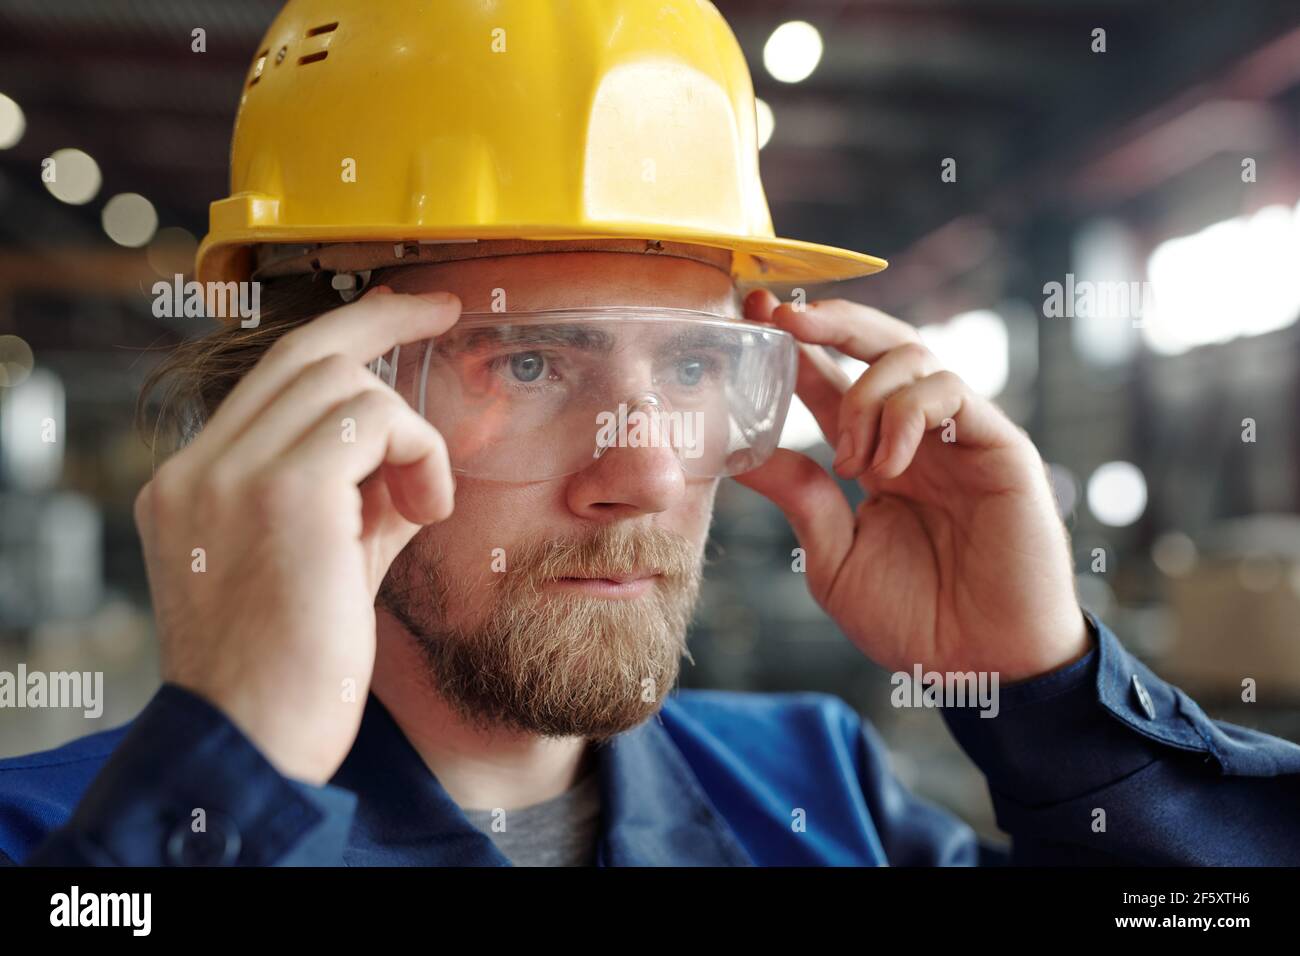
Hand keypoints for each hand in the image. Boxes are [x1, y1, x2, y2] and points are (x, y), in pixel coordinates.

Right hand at [134, 287, 460, 783]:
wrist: (255, 744)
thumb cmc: (296, 671)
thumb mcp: (325, 565)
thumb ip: (357, 501)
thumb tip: (412, 455)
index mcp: (193, 484)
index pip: (270, 377)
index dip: (344, 336)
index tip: (399, 311)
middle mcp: (199, 468)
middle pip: (303, 352)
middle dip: (384, 323)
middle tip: (445, 310)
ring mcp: (230, 474)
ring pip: (344, 383)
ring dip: (407, 433)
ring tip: (420, 504)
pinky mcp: (281, 491)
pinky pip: (374, 420)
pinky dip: (418, 453)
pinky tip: (425, 511)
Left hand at [735, 291, 1088, 682]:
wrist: (980, 666)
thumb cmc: (914, 618)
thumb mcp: (834, 557)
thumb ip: (798, 498)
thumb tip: (743, 452)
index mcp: (877, 455)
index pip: (834, 381)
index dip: (797, 348)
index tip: (753, 318)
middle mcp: (919, 434)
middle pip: (878, 344)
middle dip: (829, 320)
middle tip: (783, 317)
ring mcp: (961, 435)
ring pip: (911, 356)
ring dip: (864, 397)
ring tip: (851, 461)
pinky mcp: (1000, 445)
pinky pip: (950, 392)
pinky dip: (905, 415)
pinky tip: (886, 466)